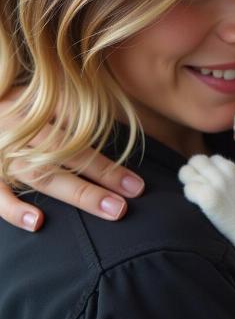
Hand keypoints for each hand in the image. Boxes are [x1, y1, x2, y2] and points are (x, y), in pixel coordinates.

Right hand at [0, 94, 144, 231]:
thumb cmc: (7, 103)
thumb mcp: (35, 96)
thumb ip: (67, 108)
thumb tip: (110, 126)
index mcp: (37, 107)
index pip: (81, 133)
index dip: (109, 160)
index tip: (137, 184)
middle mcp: (20, 127)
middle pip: (67, 152)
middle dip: (103, 176)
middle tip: (133, 197)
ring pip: (41, 172)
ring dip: (78, 192)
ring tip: (111, 209)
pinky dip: (12, 207)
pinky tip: (36, 222)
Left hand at [179, 154, 234, 237]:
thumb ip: (231, 174)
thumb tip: (217, 170)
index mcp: (232, 168)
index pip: (211, 159)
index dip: (207, 170)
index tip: (208, 181)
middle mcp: (222, 173)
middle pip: (196, 160)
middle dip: (193, 171)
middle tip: (196, 186)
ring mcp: (215, 185)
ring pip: (187, 172)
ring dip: (188, 183)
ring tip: (196, 195)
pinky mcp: (207, 199)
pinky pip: (188, 189)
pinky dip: (189, 195)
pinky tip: (197, 203)